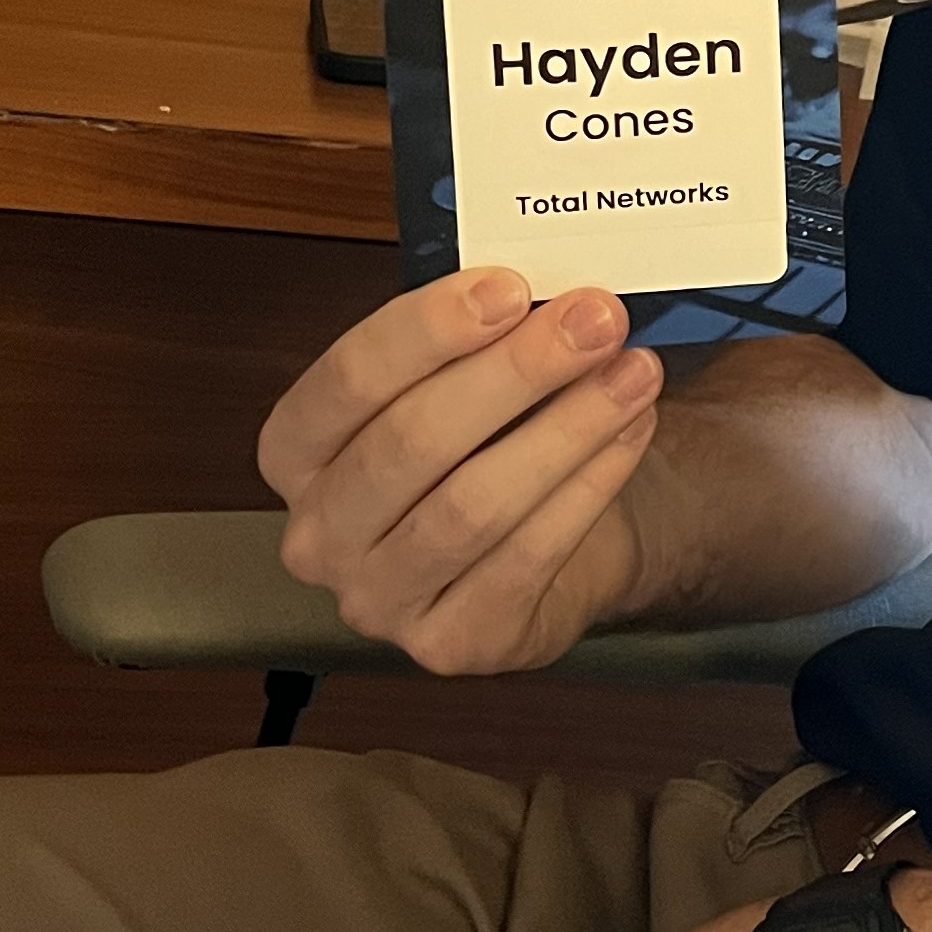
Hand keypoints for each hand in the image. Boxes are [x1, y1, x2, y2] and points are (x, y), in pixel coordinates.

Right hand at [258, 267, 664, 671]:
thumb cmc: (487, 448)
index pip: (348, 379)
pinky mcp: (449, 643)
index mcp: (297, 450)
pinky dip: (589, 485)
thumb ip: (477, 341)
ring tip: (634, 372)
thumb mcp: (459, 384)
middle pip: (413, 441)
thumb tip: (549, 295)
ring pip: (473, 505)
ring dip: (567, 428)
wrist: (541, 547)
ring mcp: (377, 599)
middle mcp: (318, 533)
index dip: (428, 329)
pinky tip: (632, 431)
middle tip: (594, 320)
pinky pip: (526, 557)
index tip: (510, 288)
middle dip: (515, 372)